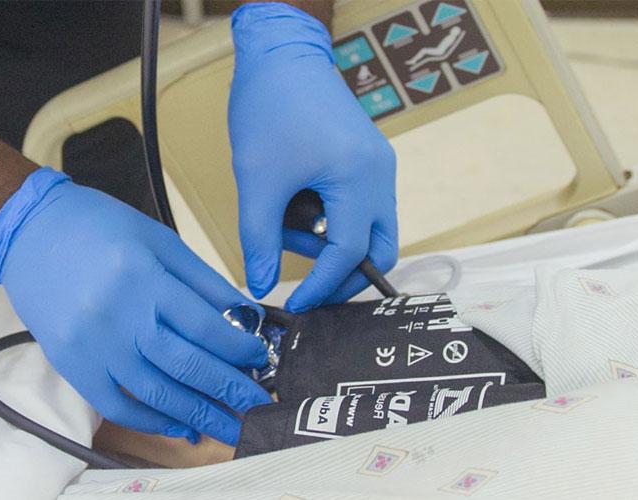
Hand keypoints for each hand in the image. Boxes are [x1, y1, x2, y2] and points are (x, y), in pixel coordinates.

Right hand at [0, 168, 271, 444]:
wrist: (29, 230)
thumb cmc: (97, 227)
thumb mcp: (158, 239)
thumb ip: (202, 281)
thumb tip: (244, 317)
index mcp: (143, 276)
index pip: (205, 325)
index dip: (239, 349)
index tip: (260, 361)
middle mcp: (118, 314)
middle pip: (186, 365)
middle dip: (230, 391)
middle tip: (260, 408)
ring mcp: (92, 344)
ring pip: (155, 393)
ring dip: (198, 415)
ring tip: (230, 427)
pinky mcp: (71, 364)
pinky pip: (116, 405)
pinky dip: (151, 422)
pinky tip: (181, 426)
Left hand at [229, 3, 397, 311]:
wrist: (280, 57)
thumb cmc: (270, 108)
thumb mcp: (258, 180)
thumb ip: (259, 238)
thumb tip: (258, 282)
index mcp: (359, 178)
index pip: (350, 253)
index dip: (322, 286)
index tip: (297, 305)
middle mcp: (380, 174)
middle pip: (379, 248)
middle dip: (345, 276)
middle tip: (311, 292)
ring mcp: (377, 166)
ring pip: (367, 228)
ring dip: (328, 242)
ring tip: (283, 222)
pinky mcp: (365, 160)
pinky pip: (357, 205)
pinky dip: (329, 219)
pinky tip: (293, 204)